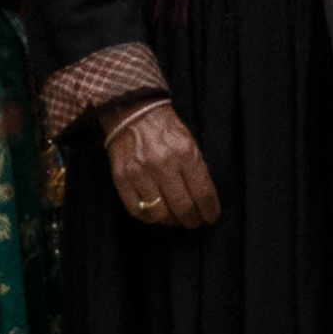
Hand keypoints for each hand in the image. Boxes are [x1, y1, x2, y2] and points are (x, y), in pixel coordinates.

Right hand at [105, 102, 220, 227]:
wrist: (134, 111)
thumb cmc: (165, 128)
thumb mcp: (190, 143)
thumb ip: (196, 170)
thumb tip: (203, 200)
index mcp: (185, 153)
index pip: (202, 193)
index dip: (209, 211)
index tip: (210, 216)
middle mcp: (162, 164)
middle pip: (182, 207)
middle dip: (192, 219)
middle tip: (194, 221)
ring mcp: (139, 172)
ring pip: (160, 213)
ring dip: (171, 221)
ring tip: (175, 218)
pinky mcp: (122, 177)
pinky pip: (137, 210)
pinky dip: (149, 217)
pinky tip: (156, 213)